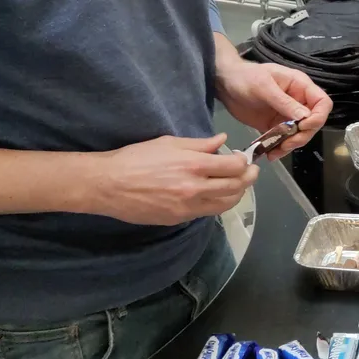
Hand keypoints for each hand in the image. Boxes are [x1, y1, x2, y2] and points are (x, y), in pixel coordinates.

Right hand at [94, 134, 257, 225]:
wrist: (108, 184)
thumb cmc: (136, 158)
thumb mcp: (169, 143)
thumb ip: (200, 144)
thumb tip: (222, 140)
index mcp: (193, 165)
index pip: (234, 166)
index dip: (244, 162)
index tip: (244, 158)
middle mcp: (195, 188)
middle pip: (236, 187)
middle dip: (249, 178)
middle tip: (251, 172)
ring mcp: (188, 207)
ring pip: (226, 204)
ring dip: (237, 194)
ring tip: (238, 185)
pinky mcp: (179, 219)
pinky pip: (207, 212)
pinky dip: (217, 203)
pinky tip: (215, 194)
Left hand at [216, 61, 331, 159]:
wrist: (225, 84)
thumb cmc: (245, 78)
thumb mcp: (264, 87)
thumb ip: (284, 102)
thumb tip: (306, 117)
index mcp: (300, 86)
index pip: (322, 103)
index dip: (318, 117)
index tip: (303, 126)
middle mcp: (298, 102)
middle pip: (313, 123)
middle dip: (302, 135)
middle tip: (286, 143)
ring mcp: (288, 115)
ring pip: (300, 134)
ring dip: (291, 145)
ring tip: (275, 152)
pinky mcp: (276, 126)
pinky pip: (284, 140)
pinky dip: (279, 149)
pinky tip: (270, 154)